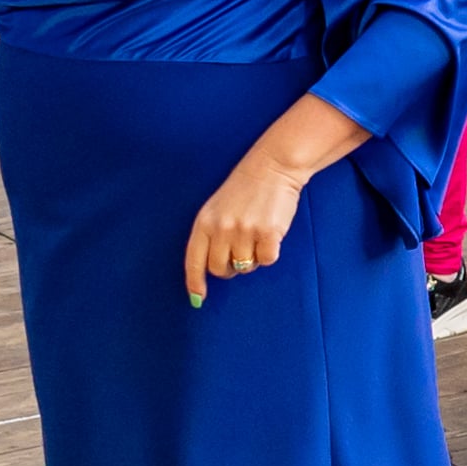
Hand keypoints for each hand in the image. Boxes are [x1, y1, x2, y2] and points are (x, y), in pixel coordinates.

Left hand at [182, 144, 308, 303]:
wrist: (272, 167)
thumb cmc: (245, 189)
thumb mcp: (218, 208)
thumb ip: (211, 235)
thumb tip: (211, 269)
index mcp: (204, 221)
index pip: (194, 260)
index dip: (195, 282)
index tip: (197, 298)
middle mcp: (221, 228)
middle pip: (220, 269)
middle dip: (230, 267)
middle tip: (240, 252)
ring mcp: (244, 231)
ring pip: (245, 266)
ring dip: (252, 258)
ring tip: (256, 235)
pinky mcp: (268, 233)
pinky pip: (266, 260)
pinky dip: (270, 253)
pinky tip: (270, 234)